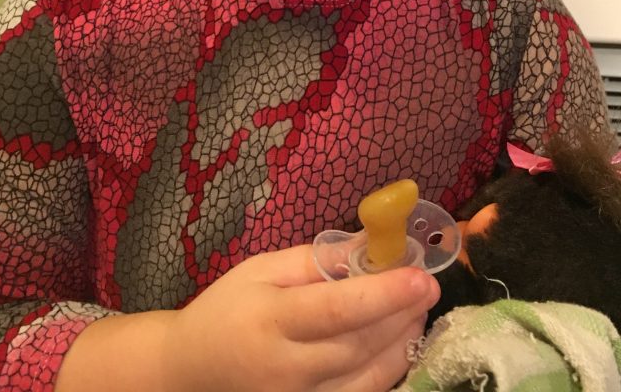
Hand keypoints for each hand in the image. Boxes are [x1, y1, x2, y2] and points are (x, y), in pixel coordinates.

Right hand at [164, 244, 439, 391]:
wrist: (192, 371)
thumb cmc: (227, 309)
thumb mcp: (261, 270)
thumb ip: (316, 260)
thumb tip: (370, 243)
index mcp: (271, 321)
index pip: (336, 309)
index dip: (383, 293)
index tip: (420, 275)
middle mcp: (287, 369)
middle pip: (359, 344)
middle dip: (401, 313)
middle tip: (428, 285)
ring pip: (367, 377)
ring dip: (402, 341)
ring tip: (419, 308)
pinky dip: (387, 369)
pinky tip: (398, 340)